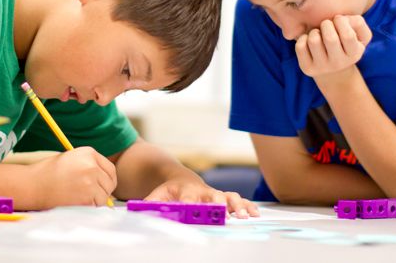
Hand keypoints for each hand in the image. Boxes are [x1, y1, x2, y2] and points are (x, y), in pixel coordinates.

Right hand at [27, 146, 116, 208]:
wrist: (33, 184)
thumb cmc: (49, 173)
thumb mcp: (72, 159)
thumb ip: (90, 166)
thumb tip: (106, 182)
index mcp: (89, 153)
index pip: (110, 170)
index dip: (107, 180)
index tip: (102, 186)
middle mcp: (92, 165)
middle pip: (110, 184)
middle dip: (102, 191)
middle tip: (88, 195)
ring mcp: (90, 181)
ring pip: (105, 197)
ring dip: (96, 201)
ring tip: (79, 198)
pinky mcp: (87, 197)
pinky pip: (96, 206)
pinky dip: (89, 208)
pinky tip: (76, 203)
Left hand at [143, 178, 259, 218]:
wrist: (180, 178)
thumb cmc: (168, 192)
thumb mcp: (156, 196)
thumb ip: (150, 206)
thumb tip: (140, 214)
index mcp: (185, 190)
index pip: (189, 199)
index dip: (192, 206)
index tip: (195, 213)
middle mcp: (203, 191)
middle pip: (213, 196)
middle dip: (220, 205)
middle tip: (225, 214)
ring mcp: (214, 194)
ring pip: (229, 196)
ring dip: (238, 206)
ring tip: (245, 216)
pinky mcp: (223, 197)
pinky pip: (238, 200)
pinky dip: (247, 206)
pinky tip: (255, 214)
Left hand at [295, 15, 371, 78]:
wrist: (333, 69)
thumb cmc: (345, 42)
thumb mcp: (359, 34)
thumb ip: (357, 22)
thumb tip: (341, 19)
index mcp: (354, 54)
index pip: (348, 35)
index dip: (341, 22)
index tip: (337, 20)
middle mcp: (339, 63)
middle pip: (330, 38)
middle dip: (326, 24)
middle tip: (326, 25)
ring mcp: (322, 68)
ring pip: (314, 40)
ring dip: (314, 31)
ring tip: (318, 34)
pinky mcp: (307, 68)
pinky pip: (300, 46)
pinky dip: (303, 38)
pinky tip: (309, 41)